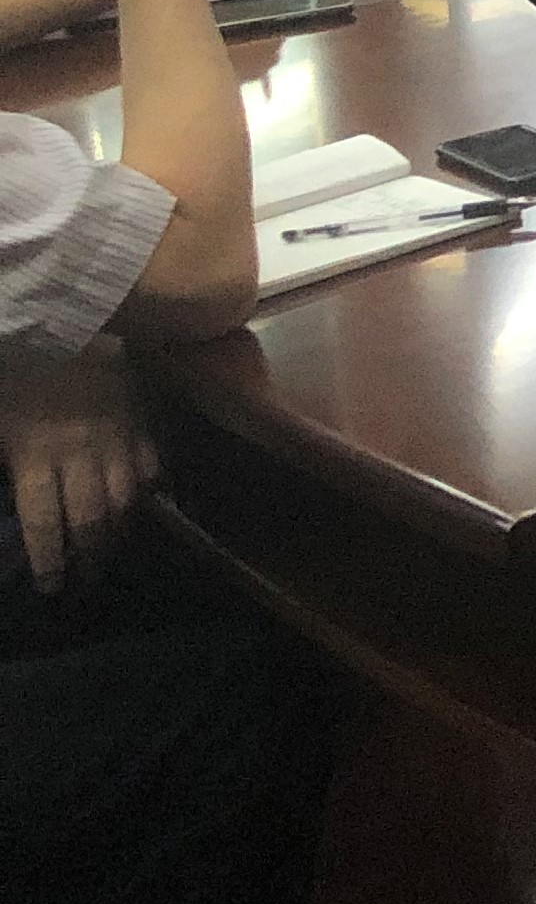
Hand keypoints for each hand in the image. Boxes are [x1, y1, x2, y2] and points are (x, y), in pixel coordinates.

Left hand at [0, 349, 156, 591]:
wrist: (65, 316)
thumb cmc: (15, 370)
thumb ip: (5, 460)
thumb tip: (10, 498)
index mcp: (37, 457)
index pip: (45, 523)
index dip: (50, 559)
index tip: (52, 587)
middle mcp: (82, 455)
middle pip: (91, 518)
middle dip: (90, 557)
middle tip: (88, 584)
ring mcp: (118, 436)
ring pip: (127, 497)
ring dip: (121, 531)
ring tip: (114, 552)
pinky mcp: (141, 417)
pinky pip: (153, 461)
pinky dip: (152, 485)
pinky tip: (150, 500)